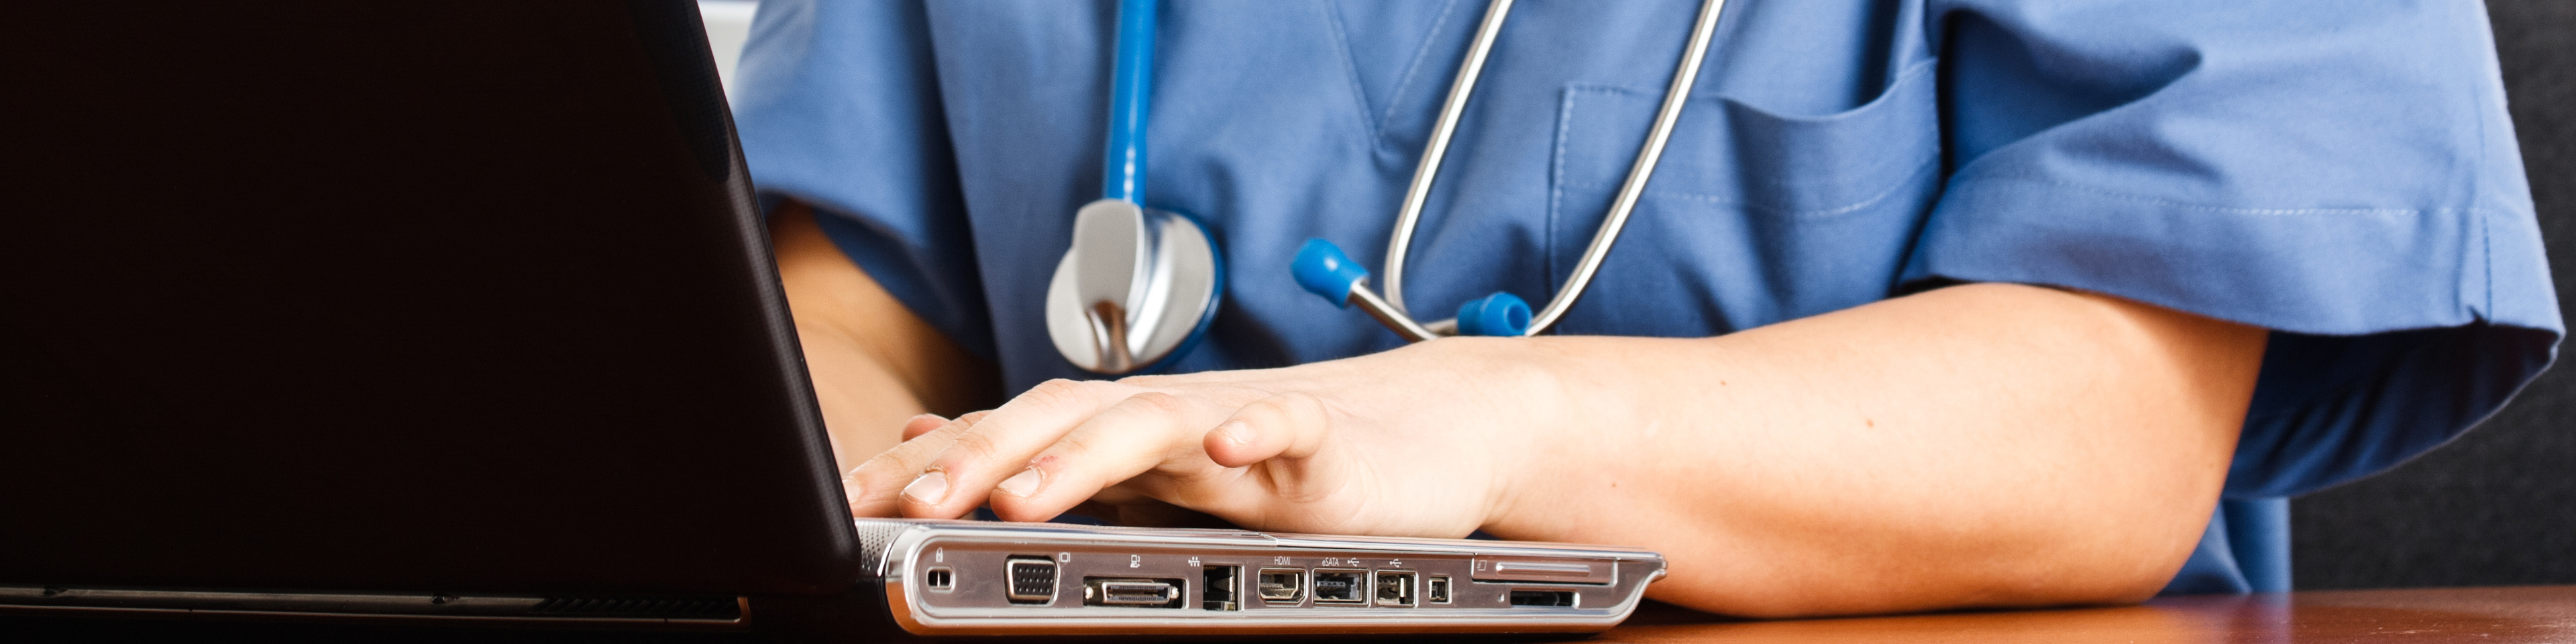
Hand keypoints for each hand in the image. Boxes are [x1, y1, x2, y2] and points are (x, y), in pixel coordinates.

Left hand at [839, 338, 1566, 537]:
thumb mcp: (1154, 471)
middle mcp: (1169, 420)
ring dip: (1081, 456)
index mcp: (1120, 432)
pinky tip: (1226, 445)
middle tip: (910, 503)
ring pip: (1154, 423)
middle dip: (978, 457)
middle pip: (1060, 419)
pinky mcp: (1327, 449)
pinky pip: (1292, 431)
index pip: (1007, 436)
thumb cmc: (1282, 460)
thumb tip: (927, 445)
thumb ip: (1049, 460)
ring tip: (1020, 497)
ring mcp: (1246, 427)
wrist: (1424, 435)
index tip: (854, 502)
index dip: (930, 464)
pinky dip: (1258, 430)